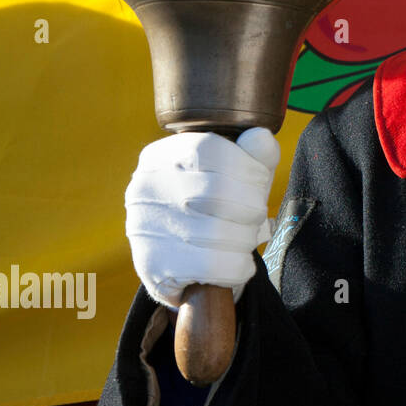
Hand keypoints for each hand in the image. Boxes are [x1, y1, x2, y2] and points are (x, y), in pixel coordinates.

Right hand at [125, 128, 280, 308]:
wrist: (184, 263)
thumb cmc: (218, 207)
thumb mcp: (239, 174)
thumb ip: (256, 155)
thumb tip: (261, 138)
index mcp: (163, 155)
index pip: (208, 149)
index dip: (248, 167)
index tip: (260, 182)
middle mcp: (145, 187)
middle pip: (215, 192)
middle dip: (251, 208)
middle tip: (257, 217)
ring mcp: (144, 227)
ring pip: (216, 233)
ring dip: (246, 240)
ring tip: (245, 239)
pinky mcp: (152, 266)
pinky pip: (213, 267)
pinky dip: (238, 268)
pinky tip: (237, 264)